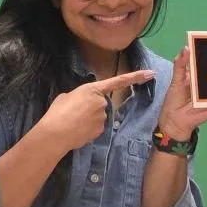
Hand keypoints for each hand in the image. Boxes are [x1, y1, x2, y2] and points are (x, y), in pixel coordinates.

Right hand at [40, 71, 154, 153]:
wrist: (56, 133)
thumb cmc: (58, 111)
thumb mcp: (67, 96)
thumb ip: (81, 96)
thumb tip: (84, 103)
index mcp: (93, 89)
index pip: (118, 81)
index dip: (136, 77)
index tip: (151, 74)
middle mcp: (102, 102)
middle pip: (101, 104)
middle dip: (90, 108)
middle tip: (74, 113)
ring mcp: (103, 117)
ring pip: (98, 117)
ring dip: (88, 119)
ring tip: (73, 122)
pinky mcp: (101, 130)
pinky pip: (96, 127)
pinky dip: (88, 129)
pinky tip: (76, 130)